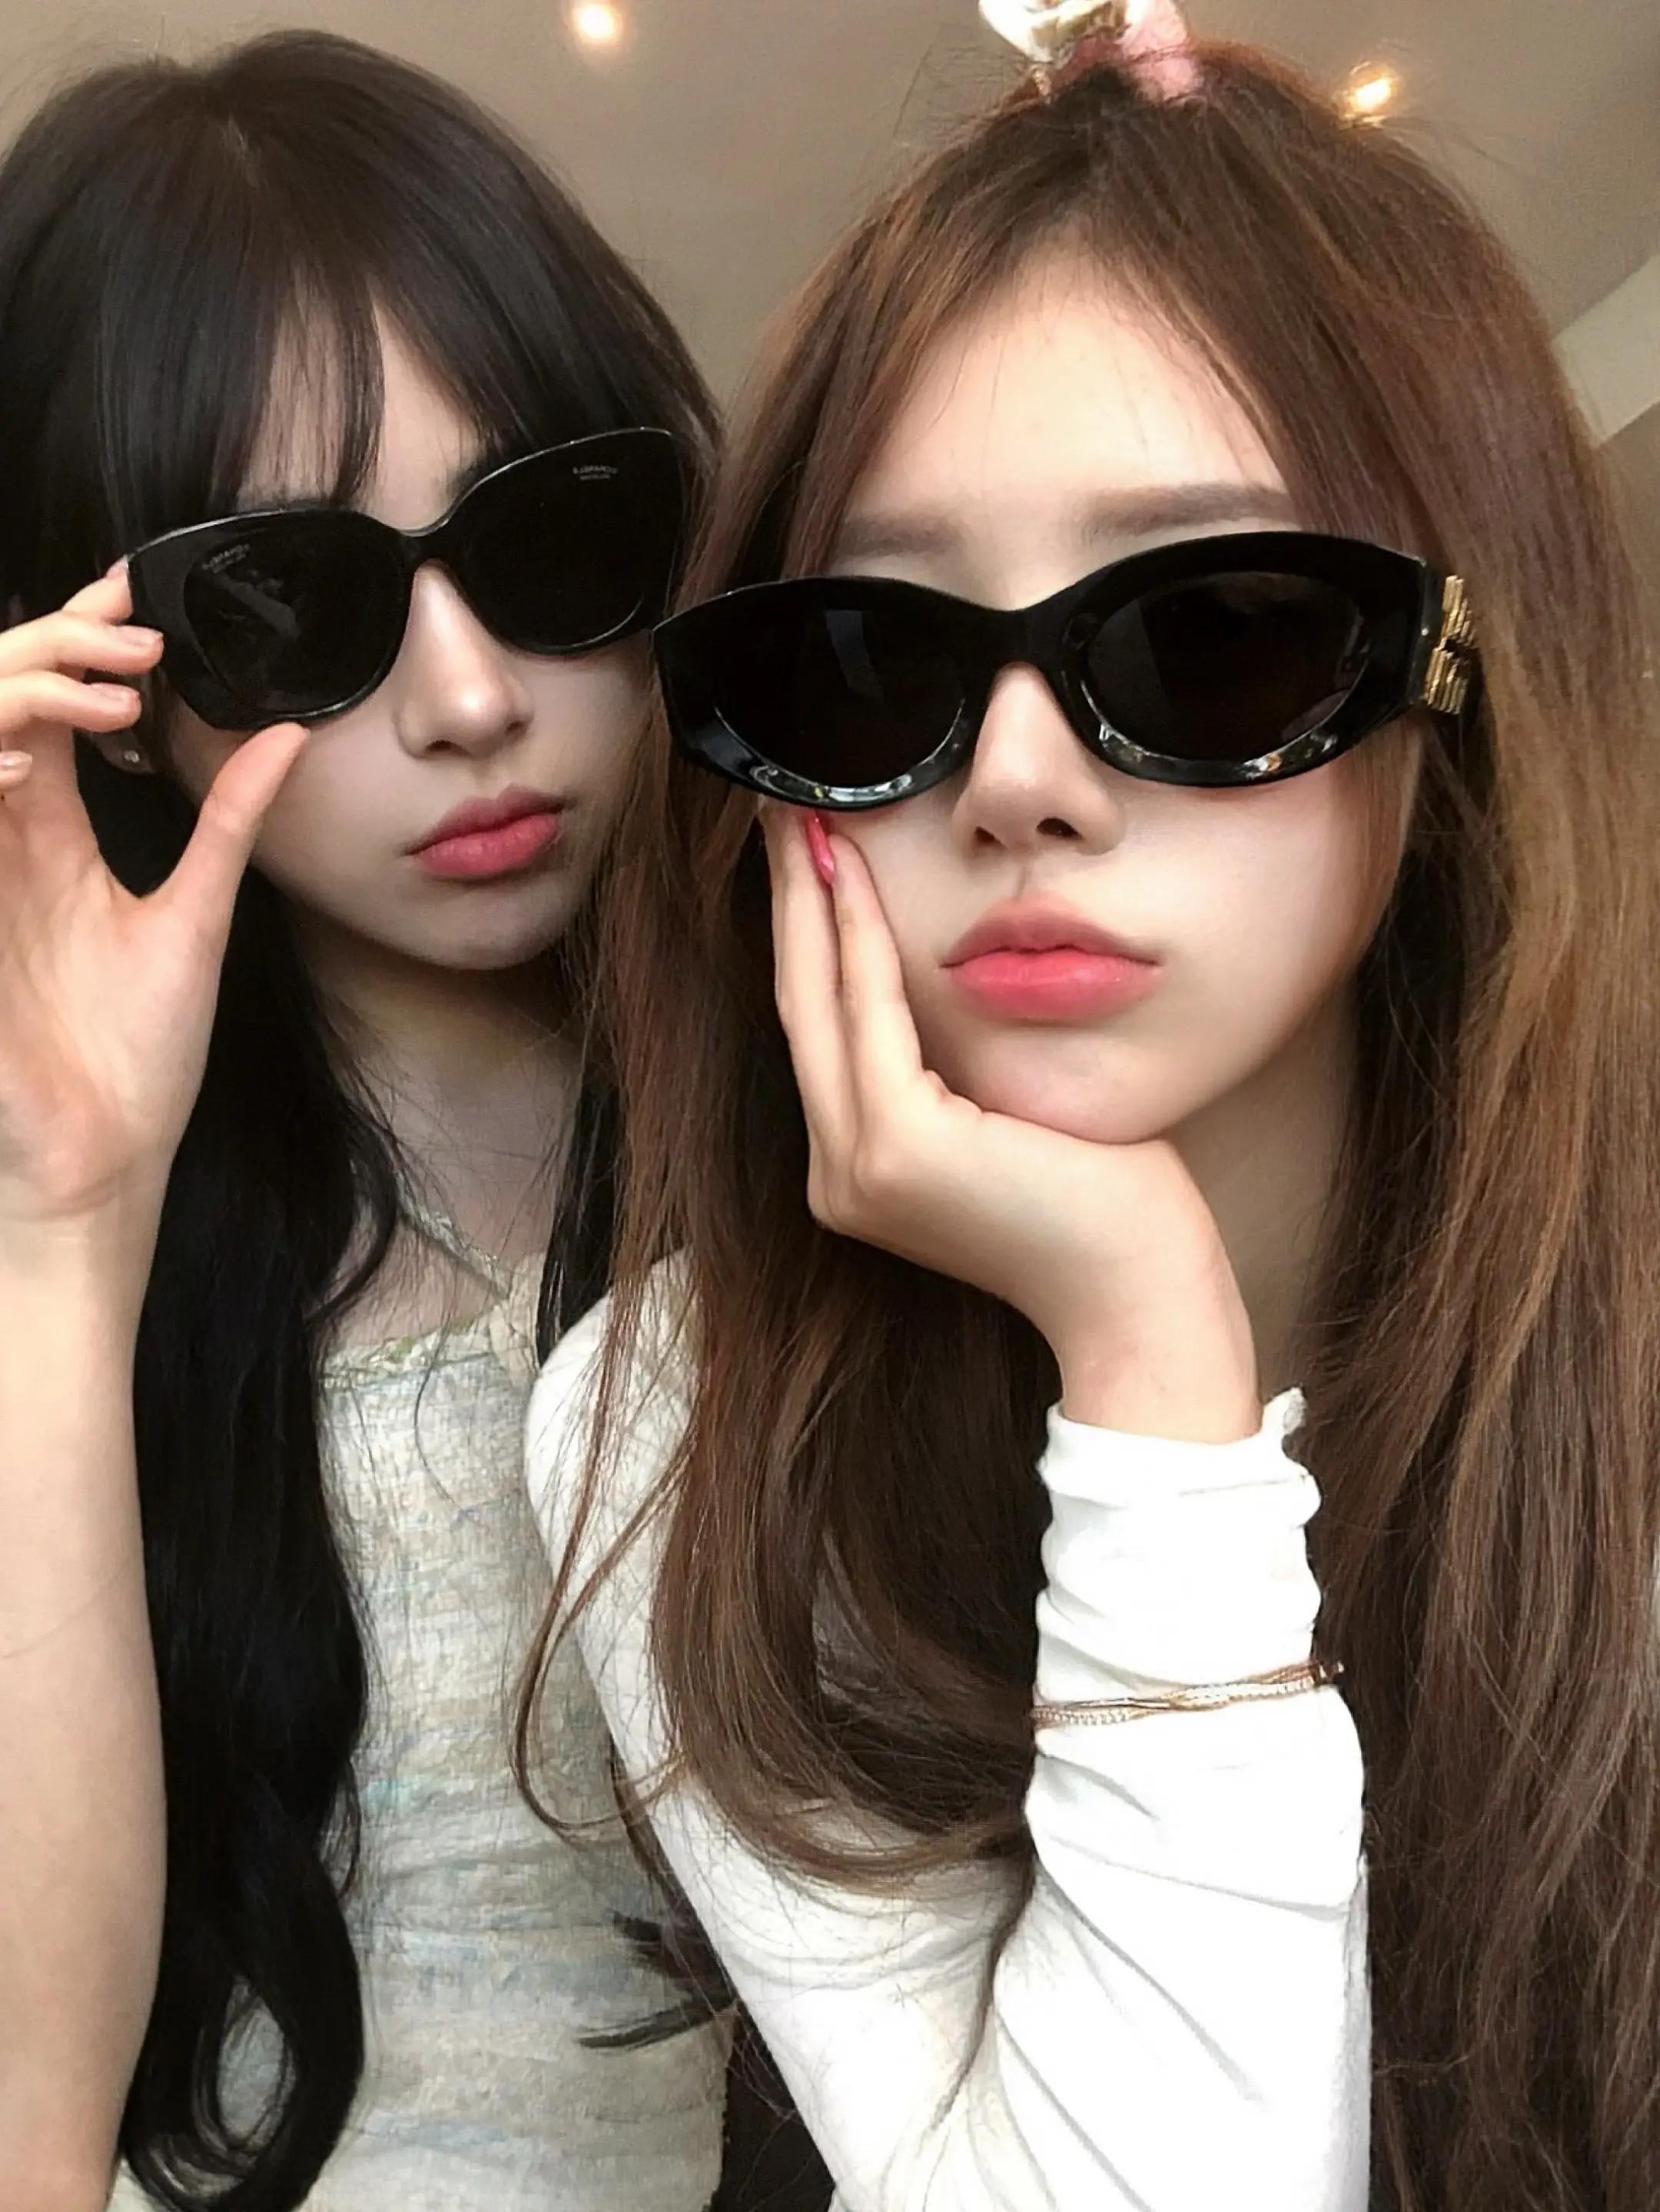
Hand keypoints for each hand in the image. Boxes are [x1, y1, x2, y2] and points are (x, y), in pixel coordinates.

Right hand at [0, 572, 305, 1265]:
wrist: (100, 1163)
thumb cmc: (140, 1056)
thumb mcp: (198, 917)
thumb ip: (230, 823)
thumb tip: (289, 736)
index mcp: (52, 840)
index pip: (47, 708)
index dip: (76, 640)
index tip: (133, 591)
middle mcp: (3, 845)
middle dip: (47, 649)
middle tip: (124, 632)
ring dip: (10, 700)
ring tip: (90, 691)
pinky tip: (17, 768)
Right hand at [761, 809, 1259, 1440]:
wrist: (1139, 1297)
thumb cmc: (1105, 1207)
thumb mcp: (1012, 1114)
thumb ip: (962, 1058)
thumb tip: (954, 967)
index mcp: (861, 1167)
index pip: (824, 1028)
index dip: (805, 934)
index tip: (808, 851)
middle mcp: (839, 1174)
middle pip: (798, 1004)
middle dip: (789, 899)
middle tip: (783, 809)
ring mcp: (857, 1168)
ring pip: (819, 1003)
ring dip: (811, 901)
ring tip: (807, 818)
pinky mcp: (896, 1150)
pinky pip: (872, 1019)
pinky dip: (864, 941)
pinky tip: (860, 874)